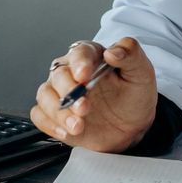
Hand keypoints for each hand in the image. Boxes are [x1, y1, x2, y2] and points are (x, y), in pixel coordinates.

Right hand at [30, 38, 158, 151]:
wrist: (132, 126)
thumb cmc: (134, 95)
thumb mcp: (141, 73)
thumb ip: (131, 55)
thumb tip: (114, 51)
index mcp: (91, 56)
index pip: (80, 52)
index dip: (80, 63)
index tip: (84, 76)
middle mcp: (71, 72)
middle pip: (58, 75)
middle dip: (69, 92)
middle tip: (84, 107)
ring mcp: (60, 94)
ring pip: (45, 95)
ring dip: (58, 111)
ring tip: (78, 125)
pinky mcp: (55, 115)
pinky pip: (40, 116)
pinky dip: (49, 124)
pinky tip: (66, 131)